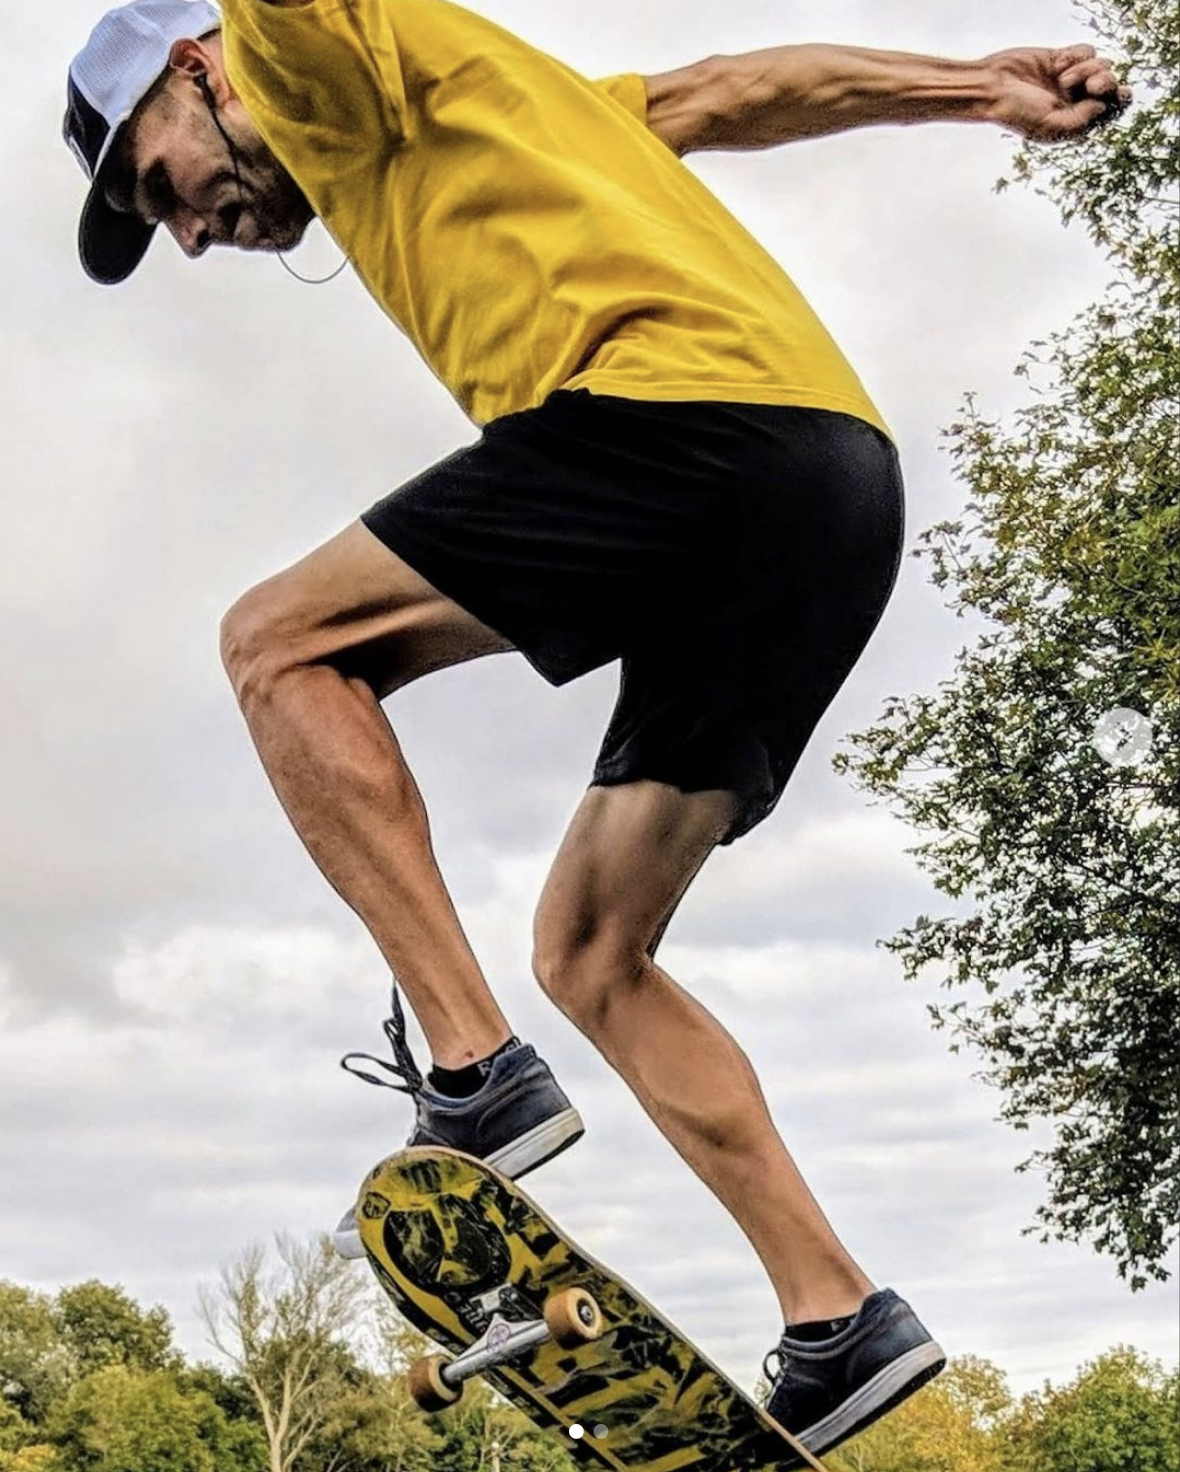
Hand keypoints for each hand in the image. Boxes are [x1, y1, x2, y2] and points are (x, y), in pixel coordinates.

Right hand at [982, 45, 1131, 141]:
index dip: (1117, 101)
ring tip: (1063, 77)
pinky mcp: (1064, 58)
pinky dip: (1075, 56)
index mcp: (1075, 122)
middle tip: (1092, 85)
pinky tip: (1057, 65)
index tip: (1118, 95)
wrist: (993, 86)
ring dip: (1086, 69)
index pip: (1109, 110)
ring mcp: (1071, 79)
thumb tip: (1104, 105)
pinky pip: (1087, 51)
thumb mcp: (1051, 125)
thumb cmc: (1016, 112)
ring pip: (1101, 65)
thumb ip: (1082, 120)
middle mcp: (1076, 100)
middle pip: (1111, 85)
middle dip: (1106, 82)